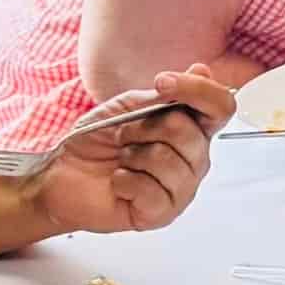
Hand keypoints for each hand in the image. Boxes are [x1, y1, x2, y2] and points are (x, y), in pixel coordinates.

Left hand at [25, 71, 232, 237]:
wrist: (63, 174)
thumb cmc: (96, 142)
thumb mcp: (129, 106)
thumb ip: (166, 95)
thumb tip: (201, 71)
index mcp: (191, 130)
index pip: (220, 107)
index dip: (198, 90)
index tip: (163, 82)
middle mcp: (193, 160)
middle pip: (190, 133)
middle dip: (144, 127)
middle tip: (124, 136)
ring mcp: (181, 189)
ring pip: (169, 161)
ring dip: (132, 155)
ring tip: (122, 160)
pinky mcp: (163, 213)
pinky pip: (152, 190)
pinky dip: (124, 181)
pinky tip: (118, 182)